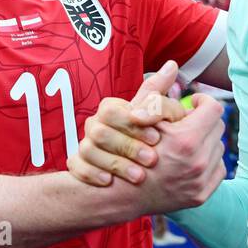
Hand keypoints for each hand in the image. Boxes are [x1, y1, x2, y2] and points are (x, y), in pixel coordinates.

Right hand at [69, 61, 189, 186]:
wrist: (134, 168)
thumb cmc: (148, 134)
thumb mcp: (157, 114)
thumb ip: (160, 95)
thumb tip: (172, 65)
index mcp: (110, 109)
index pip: (113, 110)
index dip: (134, 124)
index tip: (157, 136)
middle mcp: (94, 125)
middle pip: (100, 131)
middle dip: (128, 146)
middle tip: (152, 159)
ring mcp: (84, 144)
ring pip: (88, 150)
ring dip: (114, 163)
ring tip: (139, 176)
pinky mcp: (77, 163)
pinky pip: (76, 166)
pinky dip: (91, 173)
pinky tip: (109, 182)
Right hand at [128, 94, 226, 214]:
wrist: (120, 194)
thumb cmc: (125, 151)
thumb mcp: (138, 117)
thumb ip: (157, 91)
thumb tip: (172, 65)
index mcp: (186, 139)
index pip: (213, 108)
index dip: (202, 101)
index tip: (192, 103)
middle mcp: (198, 162)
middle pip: (217, 128)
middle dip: (203, 122)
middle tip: (186, 123)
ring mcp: (201, 181)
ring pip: (218, 148)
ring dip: (205, 142)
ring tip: (184, 144)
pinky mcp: (201, 195)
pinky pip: (217, 170)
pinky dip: (206, 163)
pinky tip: (187, 162)